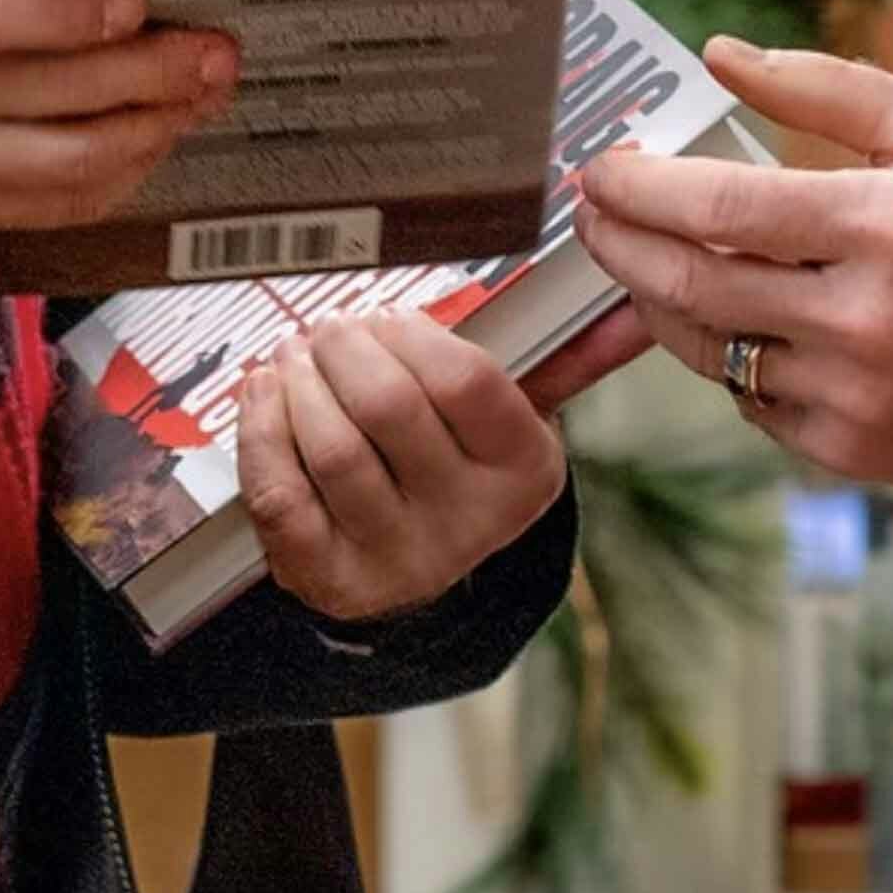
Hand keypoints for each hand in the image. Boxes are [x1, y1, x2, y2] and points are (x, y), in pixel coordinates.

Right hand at [0, 0, 235, 233]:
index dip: (66, 13)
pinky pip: (48, 207)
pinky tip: (153, 139)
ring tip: (201, 93)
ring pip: (61, 162)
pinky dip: (115, 178)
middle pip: (45, 92)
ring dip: (147, 130)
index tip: (135, 0)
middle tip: (213, 48)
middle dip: (147, 72)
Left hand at [238, 314, 575, 623]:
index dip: (412, 336)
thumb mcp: (514, 424)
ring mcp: (395, 556)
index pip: (466, 381)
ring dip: (299, 383)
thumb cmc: (460, 468)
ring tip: (294, 355)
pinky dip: (261, 431)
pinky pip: (280, 492)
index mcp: (521, 472)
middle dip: (345, 348)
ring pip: (330, 447)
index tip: (388, 319)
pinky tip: (265, 394)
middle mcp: (467, 523)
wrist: (420, 578)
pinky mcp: (327, 579)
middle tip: (330, 329)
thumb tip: (632, 314)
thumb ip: (565, 360)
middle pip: (388, 405)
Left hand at [577, 39, 892, 486]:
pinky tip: (726, 317)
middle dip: (617, 243)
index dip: (642, 186)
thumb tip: (721, 56)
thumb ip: (828, 88)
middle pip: (691, 284)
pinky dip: (725, 353)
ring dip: (655, 299)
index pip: (722, 208)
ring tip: (639, 257)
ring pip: (706, 349)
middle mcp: (862, 318)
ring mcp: (851, 394)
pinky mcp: (847, 448)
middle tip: (588, 210)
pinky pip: (748, 399)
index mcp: (887, 225)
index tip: (604, 166)